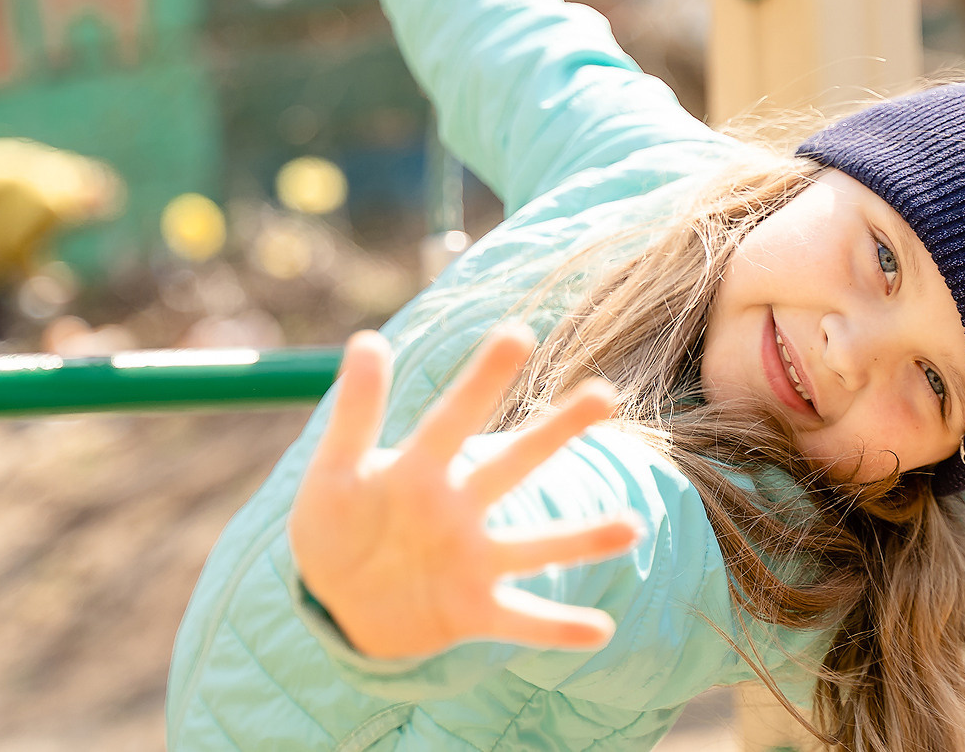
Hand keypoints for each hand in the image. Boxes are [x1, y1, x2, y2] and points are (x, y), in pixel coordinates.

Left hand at [288, 326, 639, 660]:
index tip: (518, 332)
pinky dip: (557, 628)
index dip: (482, 379)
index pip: (454, 418)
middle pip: (512, 466)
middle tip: (604, 394)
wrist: (335, 601)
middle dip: (555, 432)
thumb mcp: (332, 474)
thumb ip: (353, 414)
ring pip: (534, 547)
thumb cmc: (336, 525)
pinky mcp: (472, 612)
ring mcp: (470, 561)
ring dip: (582, 539)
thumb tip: (367, 340)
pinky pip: (520, 620)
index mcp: (420, 470)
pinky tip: (600, 631)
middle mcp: (457, 509)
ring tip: (632, 528)